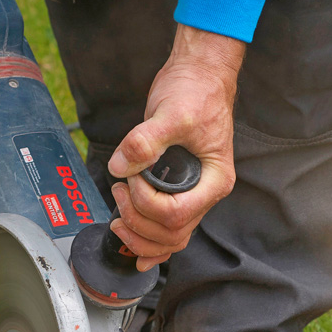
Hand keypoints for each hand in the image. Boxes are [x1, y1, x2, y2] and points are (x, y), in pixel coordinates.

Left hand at [107, 25, 245, 270]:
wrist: (200, 77)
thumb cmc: (194, 91)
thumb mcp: (170, 111)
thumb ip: (145, 140)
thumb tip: (120, 166)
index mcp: (213, 180)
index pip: (177, 213)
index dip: (146, 203)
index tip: (131, 179)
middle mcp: (206, 193)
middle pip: (173, 233)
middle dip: (138, 222)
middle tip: (118, 195)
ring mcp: (193, 195)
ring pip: (171, 239)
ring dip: (141, 238)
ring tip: (118, 219)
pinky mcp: (179, 192)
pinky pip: (170, 230)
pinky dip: (152, 245)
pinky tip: (137, 254)